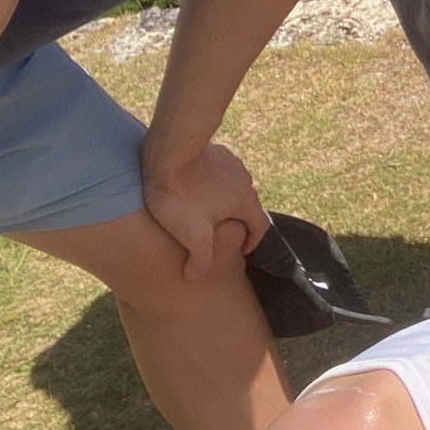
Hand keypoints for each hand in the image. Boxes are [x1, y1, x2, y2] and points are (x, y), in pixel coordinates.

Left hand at [142, 142, 267, 280]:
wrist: (168, 154)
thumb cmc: (182, 197)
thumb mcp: (192, 236)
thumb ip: (200, 260)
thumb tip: (195, 276)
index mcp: (246, 201)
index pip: (261, 226)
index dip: (252, 242)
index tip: (241, 250)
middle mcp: (245, 181)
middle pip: (246, 207)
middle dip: (235, 222)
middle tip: (216, 233)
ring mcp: (232, 163)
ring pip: (233, 189)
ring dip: (223, 201)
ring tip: (202, 211)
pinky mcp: (217, 153)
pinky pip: (220, 173)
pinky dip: (213, 184)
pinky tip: (193, 188)